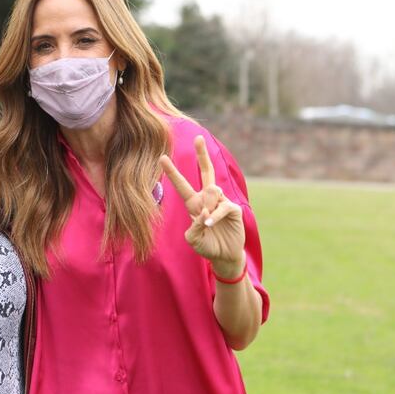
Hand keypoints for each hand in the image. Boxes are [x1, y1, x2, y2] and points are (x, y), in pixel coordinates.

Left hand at [159, 135, 245, 278]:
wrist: (224, 256)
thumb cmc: (207, 246)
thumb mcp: (193, 239)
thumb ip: (194, 226)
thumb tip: (205, 212)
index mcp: (194, 203)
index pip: (182, 185)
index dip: (172, 172)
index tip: (162, 157)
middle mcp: (207, 198)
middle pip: (206, 171)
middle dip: (202, 154)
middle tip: (198, 137)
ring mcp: (221, 201)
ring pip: (212, 190)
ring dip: (208, 206)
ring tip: (208, 222)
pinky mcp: (233, 208)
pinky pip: (222, 206)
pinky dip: (215, 215)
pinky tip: (211, 222)